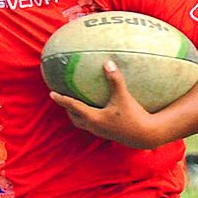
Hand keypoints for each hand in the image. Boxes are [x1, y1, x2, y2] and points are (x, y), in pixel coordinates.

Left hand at [49, 64, 166, 148]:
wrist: (145, 135)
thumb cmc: (134, 116)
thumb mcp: (123, 96)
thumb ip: (115, 79)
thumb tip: (107, 62)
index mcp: (93, 118)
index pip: (73, 106)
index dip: (61, 99)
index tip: (51, 93)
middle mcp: (94, 126)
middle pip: (75, 117)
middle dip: (68, 108)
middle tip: (63, 97)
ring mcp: (101, 132)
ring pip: (83, 123)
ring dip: (77, 114)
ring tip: (77, 103)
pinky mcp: (108, 133)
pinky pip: (93, 125)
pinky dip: (89, 116)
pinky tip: (97, 109)